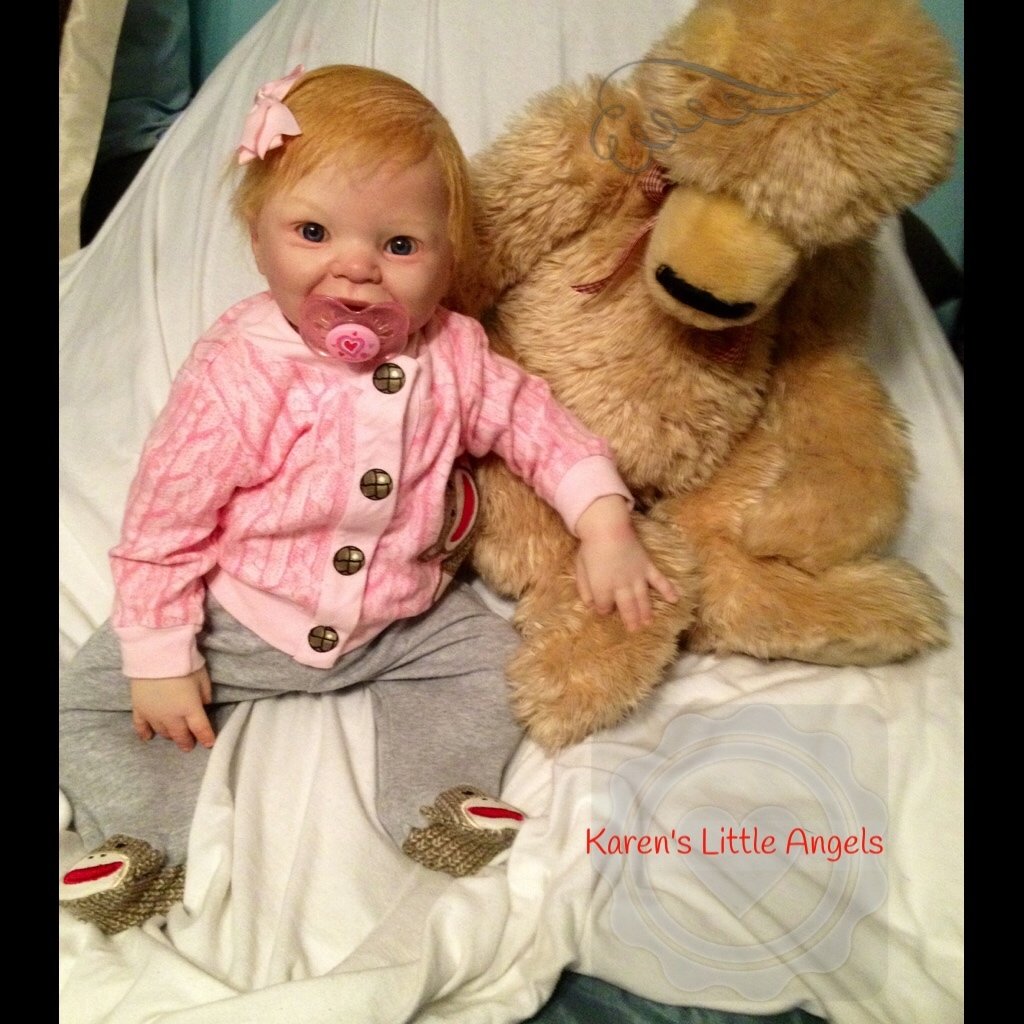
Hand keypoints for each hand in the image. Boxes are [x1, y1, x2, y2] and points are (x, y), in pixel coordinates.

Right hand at [130, 668, 215, 751]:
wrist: (155, 655)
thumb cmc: (183, 664)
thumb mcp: (202, 678)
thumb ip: (205, 695)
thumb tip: (203, 705)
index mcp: (190, 709)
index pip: (201, 729)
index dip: (206, 738)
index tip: (209, 744)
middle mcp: (172, 717)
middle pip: (180, 735)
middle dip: (186, 742)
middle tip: (189, 746)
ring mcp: (153, 715)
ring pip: (162, 732)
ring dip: (169, 736)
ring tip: (173, 737)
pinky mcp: (139, 709)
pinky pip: (140, 727)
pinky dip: (144, 733)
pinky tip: (147, 737)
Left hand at [575, 495, 678, 631]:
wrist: (607, 526)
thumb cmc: (590, 547)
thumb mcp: (580, 568)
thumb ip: (584, 588)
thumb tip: (589, 604)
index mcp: (603, 587)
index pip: (604, 606)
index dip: (604, 609)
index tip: (604, 609)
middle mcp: (621, 586)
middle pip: (627, 608)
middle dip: (629, 620)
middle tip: (634, 630)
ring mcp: (636, 577)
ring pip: (642, 599)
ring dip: (646, 612)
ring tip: (648, 623)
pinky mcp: (647, 566)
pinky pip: (660, 580)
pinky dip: (668, 589)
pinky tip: (675, 599)